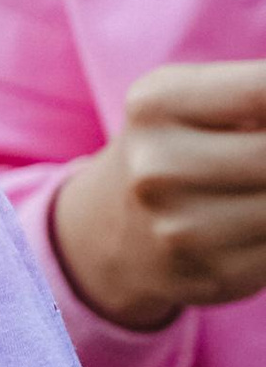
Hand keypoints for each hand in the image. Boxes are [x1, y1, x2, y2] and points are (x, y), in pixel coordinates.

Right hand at [51, 62, 265, 326]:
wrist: (115, 232)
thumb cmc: (176, 147)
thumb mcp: (194, 99)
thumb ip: (258, 93)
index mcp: (156, 105)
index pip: (263, 91)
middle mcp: (158, 170)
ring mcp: (183, 230)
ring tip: (260, 182)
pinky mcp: (215, 276)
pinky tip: (259, 215)